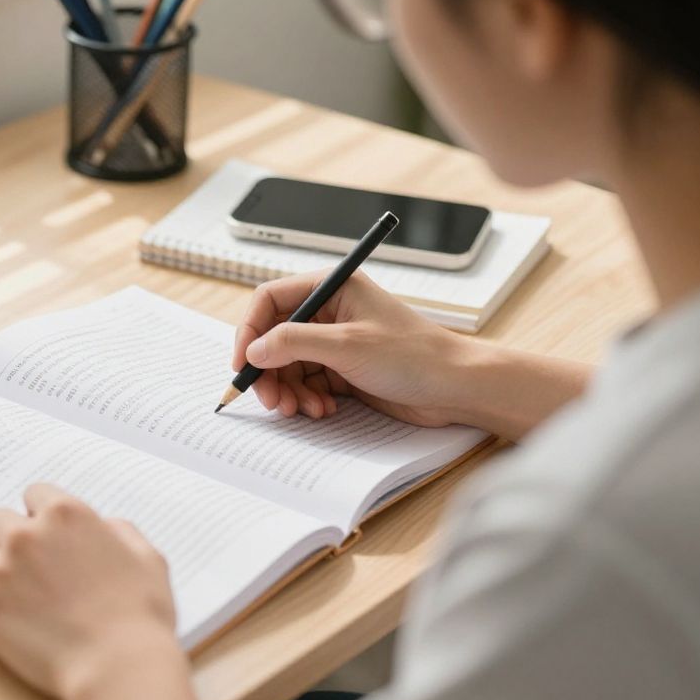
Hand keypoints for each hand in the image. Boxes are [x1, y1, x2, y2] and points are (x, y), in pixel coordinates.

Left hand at [0, 484, 179, 699]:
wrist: (118, 668)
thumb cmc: (140, 616)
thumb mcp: (147, 558)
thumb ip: (120, 531)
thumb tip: (103, 527)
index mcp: (64, 514)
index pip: (34, 494)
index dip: (41, 515)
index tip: (47, 535)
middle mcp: (25, 536)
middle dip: (12, 538)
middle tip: (30, 566)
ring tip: (11, 589)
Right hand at [232, 270, 470, 425]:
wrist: (457, 388)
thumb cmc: (415, 356)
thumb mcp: (347, 345)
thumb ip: (293, 343)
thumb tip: (254, 350)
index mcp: (332, 288)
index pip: (270, 301)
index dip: (250, 331)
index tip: (243, 363)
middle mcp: (330, 312)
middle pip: (274, 338)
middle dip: (269, 371)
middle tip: (271, 401)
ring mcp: (336, 342)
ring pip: (288, 365)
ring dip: (288, 390)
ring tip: (302, 410)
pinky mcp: (343, 369)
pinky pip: (307, 383)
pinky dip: (307, 399)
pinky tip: (323, 410)